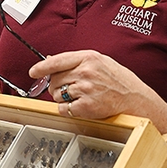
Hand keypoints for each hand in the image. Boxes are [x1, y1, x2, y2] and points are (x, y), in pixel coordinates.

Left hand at [28, 50, 143, 119]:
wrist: (134, 97)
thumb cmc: (118, 79)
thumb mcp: (99, 61)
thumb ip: (76, 60)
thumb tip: (51, 60)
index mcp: (88, 57)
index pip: (57, 61)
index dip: (41, 67)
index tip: (33, 72)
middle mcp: (85, 72)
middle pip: (54, 79)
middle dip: (56, 85)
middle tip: (68, 88)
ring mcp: (85, 89)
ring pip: (57, 95)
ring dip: (63, 98)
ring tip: (79, 96)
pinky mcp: (86, 106)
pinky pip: (63, 109)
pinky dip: (67, 110)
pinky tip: (79, 105)